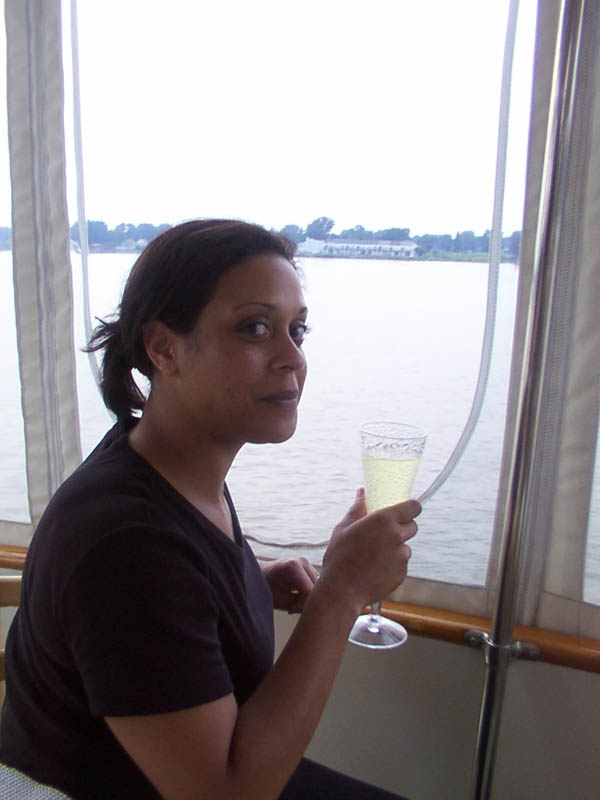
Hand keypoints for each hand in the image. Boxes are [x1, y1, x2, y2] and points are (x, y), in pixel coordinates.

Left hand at [261, 557, 319, 612]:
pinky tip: (297, 596)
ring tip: (293, 601)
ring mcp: (307, 563)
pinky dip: (309, 594)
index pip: (310, 592)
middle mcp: (303, 561)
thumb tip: (322, 608)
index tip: (290, 610)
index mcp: (293, 566)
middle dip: (306, 603)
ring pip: (318, 589)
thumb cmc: (266, 589)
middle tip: (291, 608)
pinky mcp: (309, 567)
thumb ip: (301, 604)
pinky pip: (316, 585)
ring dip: (309, 599)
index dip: (303, 606)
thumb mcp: (282, 600)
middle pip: (316, 590)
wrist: (259, 576)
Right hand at [320, 488, 420, 613]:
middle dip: (402, 527)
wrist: (342, 591)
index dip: (411, 508)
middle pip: (413, 526)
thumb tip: (362, 494)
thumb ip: (357, 508)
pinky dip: (393, 564)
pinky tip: (375, 568)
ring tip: (374, 556)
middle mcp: (397, 536)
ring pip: (405, 547)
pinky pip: (402, 564)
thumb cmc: (339, 557)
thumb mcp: (343, 528)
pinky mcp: (402, 573)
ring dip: (396, 548)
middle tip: (385, 533)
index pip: (414, 507)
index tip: (405, 510)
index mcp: (384, 520)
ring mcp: (401, 556)